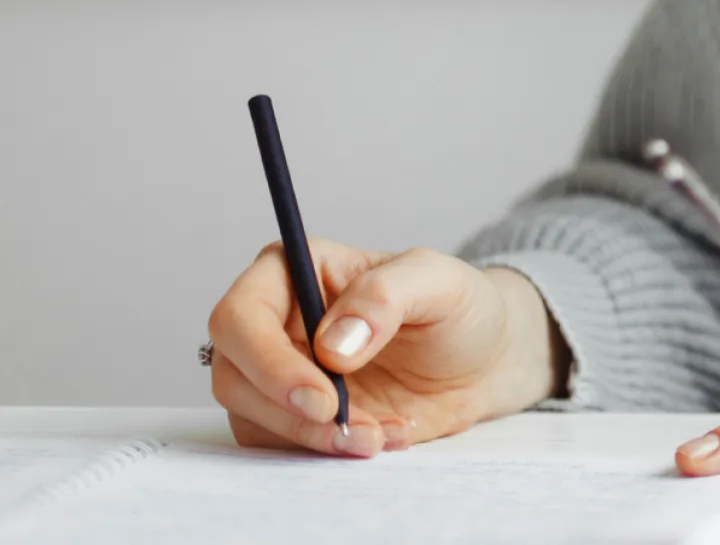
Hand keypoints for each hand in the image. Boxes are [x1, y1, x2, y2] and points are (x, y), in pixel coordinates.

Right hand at [206, 240, 559, 457]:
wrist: (483, 360)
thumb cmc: (457, 307)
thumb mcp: (439, 281)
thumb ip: (385, 297)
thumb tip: (330, 344)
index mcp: (294, 271)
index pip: (240, 317)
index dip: (268, 363)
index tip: (322, 397)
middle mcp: (274, 323)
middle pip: (235, 377)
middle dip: (291, 414)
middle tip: (353, 429)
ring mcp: (280, 374)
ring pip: (254, 419)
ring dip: (315, 438)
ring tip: (382, 434)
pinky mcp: (296, 417)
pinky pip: (286, 446)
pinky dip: (332, 451)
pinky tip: (386, 436)